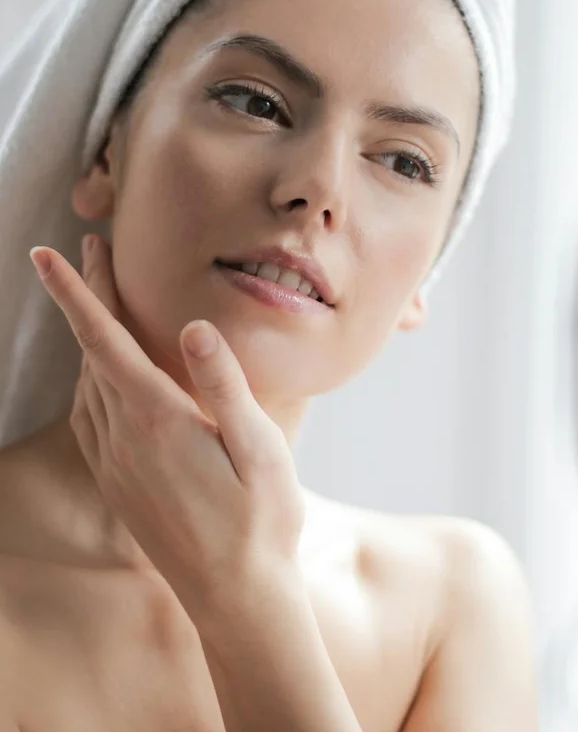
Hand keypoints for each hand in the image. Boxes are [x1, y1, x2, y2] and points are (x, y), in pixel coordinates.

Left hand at [29, 236, 305, 607]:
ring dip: (87, 337)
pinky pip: (88, 417)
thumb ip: (225, 386)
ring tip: (98, 302)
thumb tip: (195, 326)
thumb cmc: (260, 521)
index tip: (46, 255)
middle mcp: (124, 439)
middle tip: (88, 251)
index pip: (105, 341)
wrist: (237, 597)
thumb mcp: (260, 449)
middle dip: (86, 298)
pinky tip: (102, 375)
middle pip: (92, 353)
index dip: (76, 293)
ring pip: (86, 384)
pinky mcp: (117, 484)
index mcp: (158, 421)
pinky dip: (89, 379)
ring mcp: (115, 465)